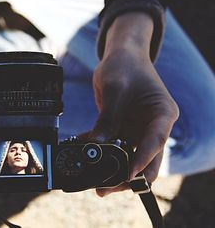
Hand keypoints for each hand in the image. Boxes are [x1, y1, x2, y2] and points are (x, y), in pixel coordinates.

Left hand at [85, 13, 178, 195]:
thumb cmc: (125, 66)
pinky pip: (110, 146)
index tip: (127, 175)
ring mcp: (137, 130)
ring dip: (110, 168)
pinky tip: (81, 153)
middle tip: (105, 187)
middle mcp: (152, 127)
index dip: (142, 161)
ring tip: (91, 180)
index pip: (155, 143)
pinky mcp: (122, 129)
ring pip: (126, 158)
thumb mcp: (116, 89)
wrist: (120, 56)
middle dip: (126, 176)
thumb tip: (97, 146)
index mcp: (162, 115)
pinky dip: (98, 151)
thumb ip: (108, 118)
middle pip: (143, 159)